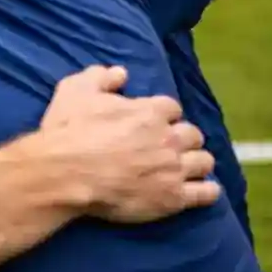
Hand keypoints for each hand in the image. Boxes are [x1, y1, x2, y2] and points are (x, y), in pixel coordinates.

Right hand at [40, 66, 218, 222]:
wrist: (64, 175)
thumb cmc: (69, 132)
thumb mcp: (74, 91)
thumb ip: (100, 77)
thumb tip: (121, 73)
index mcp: (151, 112)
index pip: (171, 108)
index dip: (162, 115)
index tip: (151, 122)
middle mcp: (169, 138)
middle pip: (193, 134)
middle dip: (182, 139)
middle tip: (166, 147)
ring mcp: (174, 169)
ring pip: (203, 162)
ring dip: (196, 162)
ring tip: (184, 168)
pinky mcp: (173, 198)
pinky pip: (205, 194)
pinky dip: (206, 191)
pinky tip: (202, 191)